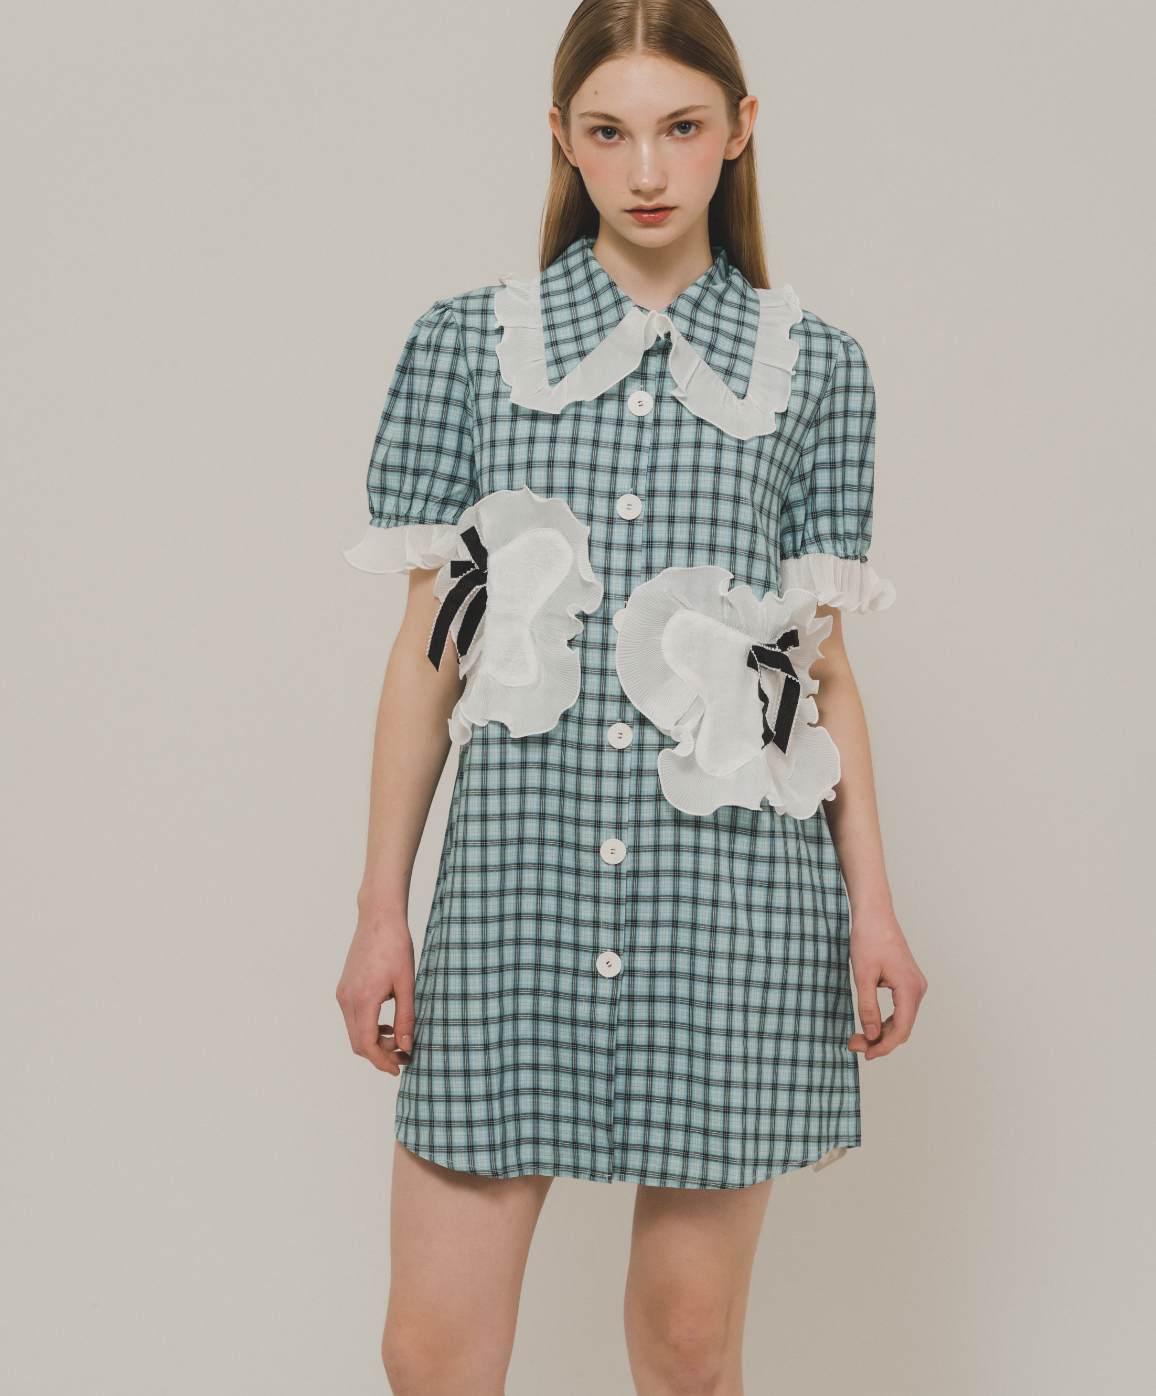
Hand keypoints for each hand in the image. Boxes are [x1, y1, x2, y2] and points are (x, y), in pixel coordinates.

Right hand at [336, 911, 415, 1075]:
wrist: (378, 918)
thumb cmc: (396, 946)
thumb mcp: (407, 984)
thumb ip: (406, 1018)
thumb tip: (406, 1046)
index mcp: (363, 1000)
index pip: (367, 1045)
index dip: (383, 1062)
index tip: (400, 1067)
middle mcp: (347, 999)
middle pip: (358, 1043)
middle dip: (380, 1055)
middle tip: (404, 1056)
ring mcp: (343, 993)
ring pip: (354, 1032)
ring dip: (374, 1042)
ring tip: (398, 1041)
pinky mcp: (344, 988)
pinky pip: (353, 1018)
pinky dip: (368, 1028)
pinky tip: (387, 1024)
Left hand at [848, 905, 926, 1060]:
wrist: (874, 914)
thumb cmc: (868, 939)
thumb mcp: (862, 975)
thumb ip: (868, 1007)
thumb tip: (872, 1036)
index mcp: (909, 988)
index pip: (901, 1029)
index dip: (884, 1047)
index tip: (865, 1055)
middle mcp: (917, 988)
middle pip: (903, 1028)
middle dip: (880, 1041)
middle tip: (853, 1044)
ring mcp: (915, 985)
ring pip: (902, 1020)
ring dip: (882, 1032)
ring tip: (858, 1037)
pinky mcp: (908, 982)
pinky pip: (901, 1009)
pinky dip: (886, 1020)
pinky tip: (870, 1024)